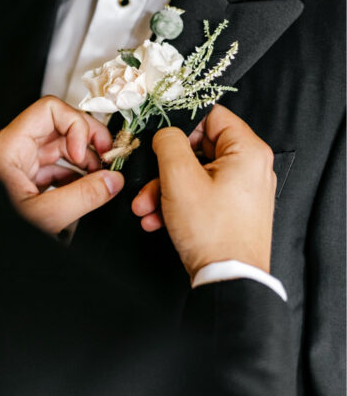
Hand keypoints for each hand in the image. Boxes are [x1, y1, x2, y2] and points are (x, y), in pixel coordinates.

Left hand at [0, 96, 122, 233]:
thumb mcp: (42, 214)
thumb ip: (82, 196)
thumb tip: (111, 181)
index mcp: (10, 146)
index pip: (50, 110)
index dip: (75, 126)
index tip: (84, 153)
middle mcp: (13, 149)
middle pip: (59, 126)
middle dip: (87, 141)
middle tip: (107, 159)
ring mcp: (18, 165)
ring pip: (59, 149)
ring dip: (84, 161)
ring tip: (100, 179)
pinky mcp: (24, 181)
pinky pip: (54, 169)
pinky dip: (74, 178)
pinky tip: (86, 192)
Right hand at [132, 105, 275, 276]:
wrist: (228, 279)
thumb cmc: (212, 231)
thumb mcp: (179, 178)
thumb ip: (169, 143)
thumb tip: (166, 132)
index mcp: (247, 151)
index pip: (212, 116)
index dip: (182, 124)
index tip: (160, 138)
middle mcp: (250, 167)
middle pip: (198, 148)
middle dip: (164, 168)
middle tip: (146, 180)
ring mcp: (242, 190)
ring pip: (194, 174)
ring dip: (164, 189)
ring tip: (145, 207)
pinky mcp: (233, 209)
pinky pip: (200, 194)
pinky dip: (177, 203)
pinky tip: (157, 219)